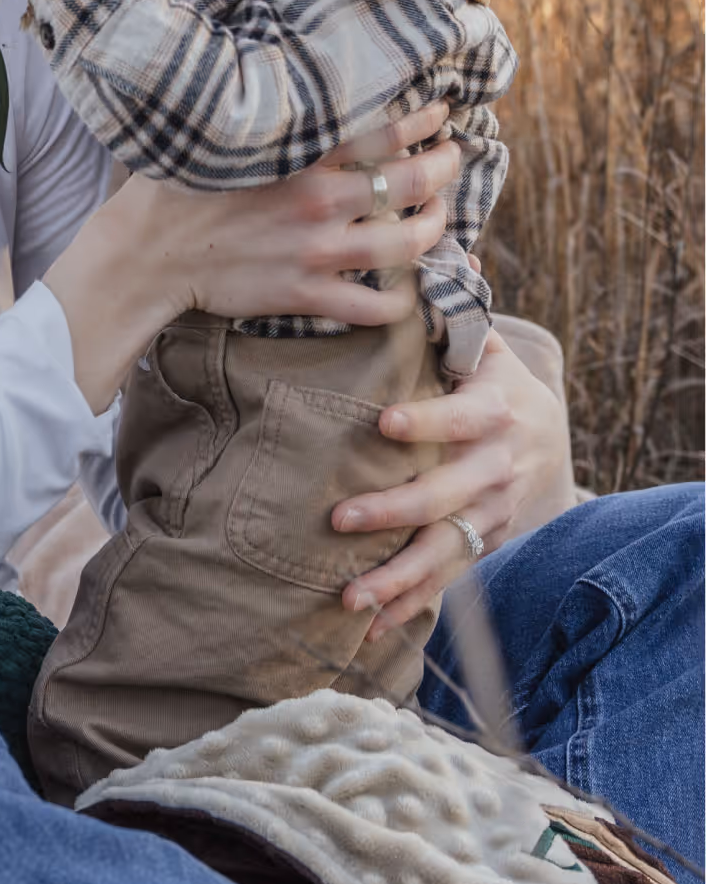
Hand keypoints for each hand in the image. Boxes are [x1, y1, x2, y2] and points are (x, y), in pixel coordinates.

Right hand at [47, 101, 458, 411]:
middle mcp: (317, 200)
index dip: (423, 119)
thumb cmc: (174, 189)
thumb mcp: (220, 136)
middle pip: (409, 182)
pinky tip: (407, 289)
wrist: (146, 256)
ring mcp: (317, 252)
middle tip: (454, 158)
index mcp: (298, 156)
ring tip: (440, 215)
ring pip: (408, 244)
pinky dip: (402, 301)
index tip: (441, 112)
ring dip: (437, 228)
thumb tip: (290, 81)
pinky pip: (376, 307)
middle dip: (445, 167)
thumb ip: (268, 118)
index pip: (382, 129)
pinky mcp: (307, 295)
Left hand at [334, 328, 573, 635]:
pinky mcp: (485, 539)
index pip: (460, 417)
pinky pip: (448, 577)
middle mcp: (498, 465)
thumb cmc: (486, 374)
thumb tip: (422, 257)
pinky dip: (410, 605)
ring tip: (348, 595)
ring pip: (446, 550)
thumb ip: (446, 311)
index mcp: (495, 408)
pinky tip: (368, 626)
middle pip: (445, 495)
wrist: (543, 430)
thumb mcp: (477, 341)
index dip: (427, 422)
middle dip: (393, 509)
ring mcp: (493, 510)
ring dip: (398, 578)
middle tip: (340, 519)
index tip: (384, 424)